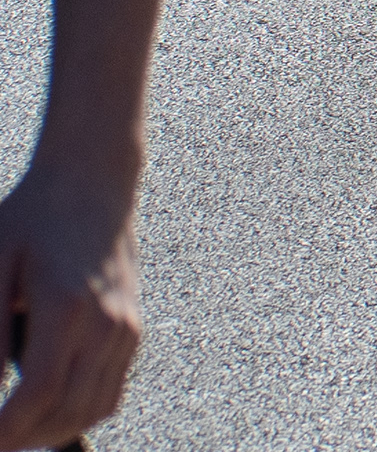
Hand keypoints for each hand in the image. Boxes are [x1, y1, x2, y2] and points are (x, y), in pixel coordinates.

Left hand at [0, 158, 147, 448]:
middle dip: (23, 438)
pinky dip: (80, 413)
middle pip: (67, 411)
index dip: (5, 431)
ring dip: (52, 432)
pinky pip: (111, 392)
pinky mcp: (134, 328)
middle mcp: (107, 323)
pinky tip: (48, 410)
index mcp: (68, 306)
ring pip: (93, 408)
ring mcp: (127, 327)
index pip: (37, 394)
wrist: (92, 180)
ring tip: (15, 430)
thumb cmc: (33, 218)